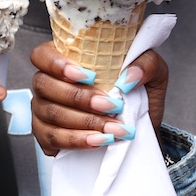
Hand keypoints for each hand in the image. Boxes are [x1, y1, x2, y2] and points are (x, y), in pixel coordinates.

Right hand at [30, 41, 167, 156]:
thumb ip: (147, 63)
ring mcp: (43, 111)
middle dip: (80, 97)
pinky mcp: (47, 137)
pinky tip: (99, 140)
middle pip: (45, 85)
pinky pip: (54, 139)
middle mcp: (48, 83)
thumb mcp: (153, 73)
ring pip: (51, 113)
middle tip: (111, 106)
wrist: (140, 130)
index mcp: (66, 59)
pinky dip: (78, 141)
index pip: (42, 55)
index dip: (58, 64)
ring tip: (113, 128)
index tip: (89, 76)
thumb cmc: (138, 95)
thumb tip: (129, 76)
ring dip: (85, 122)